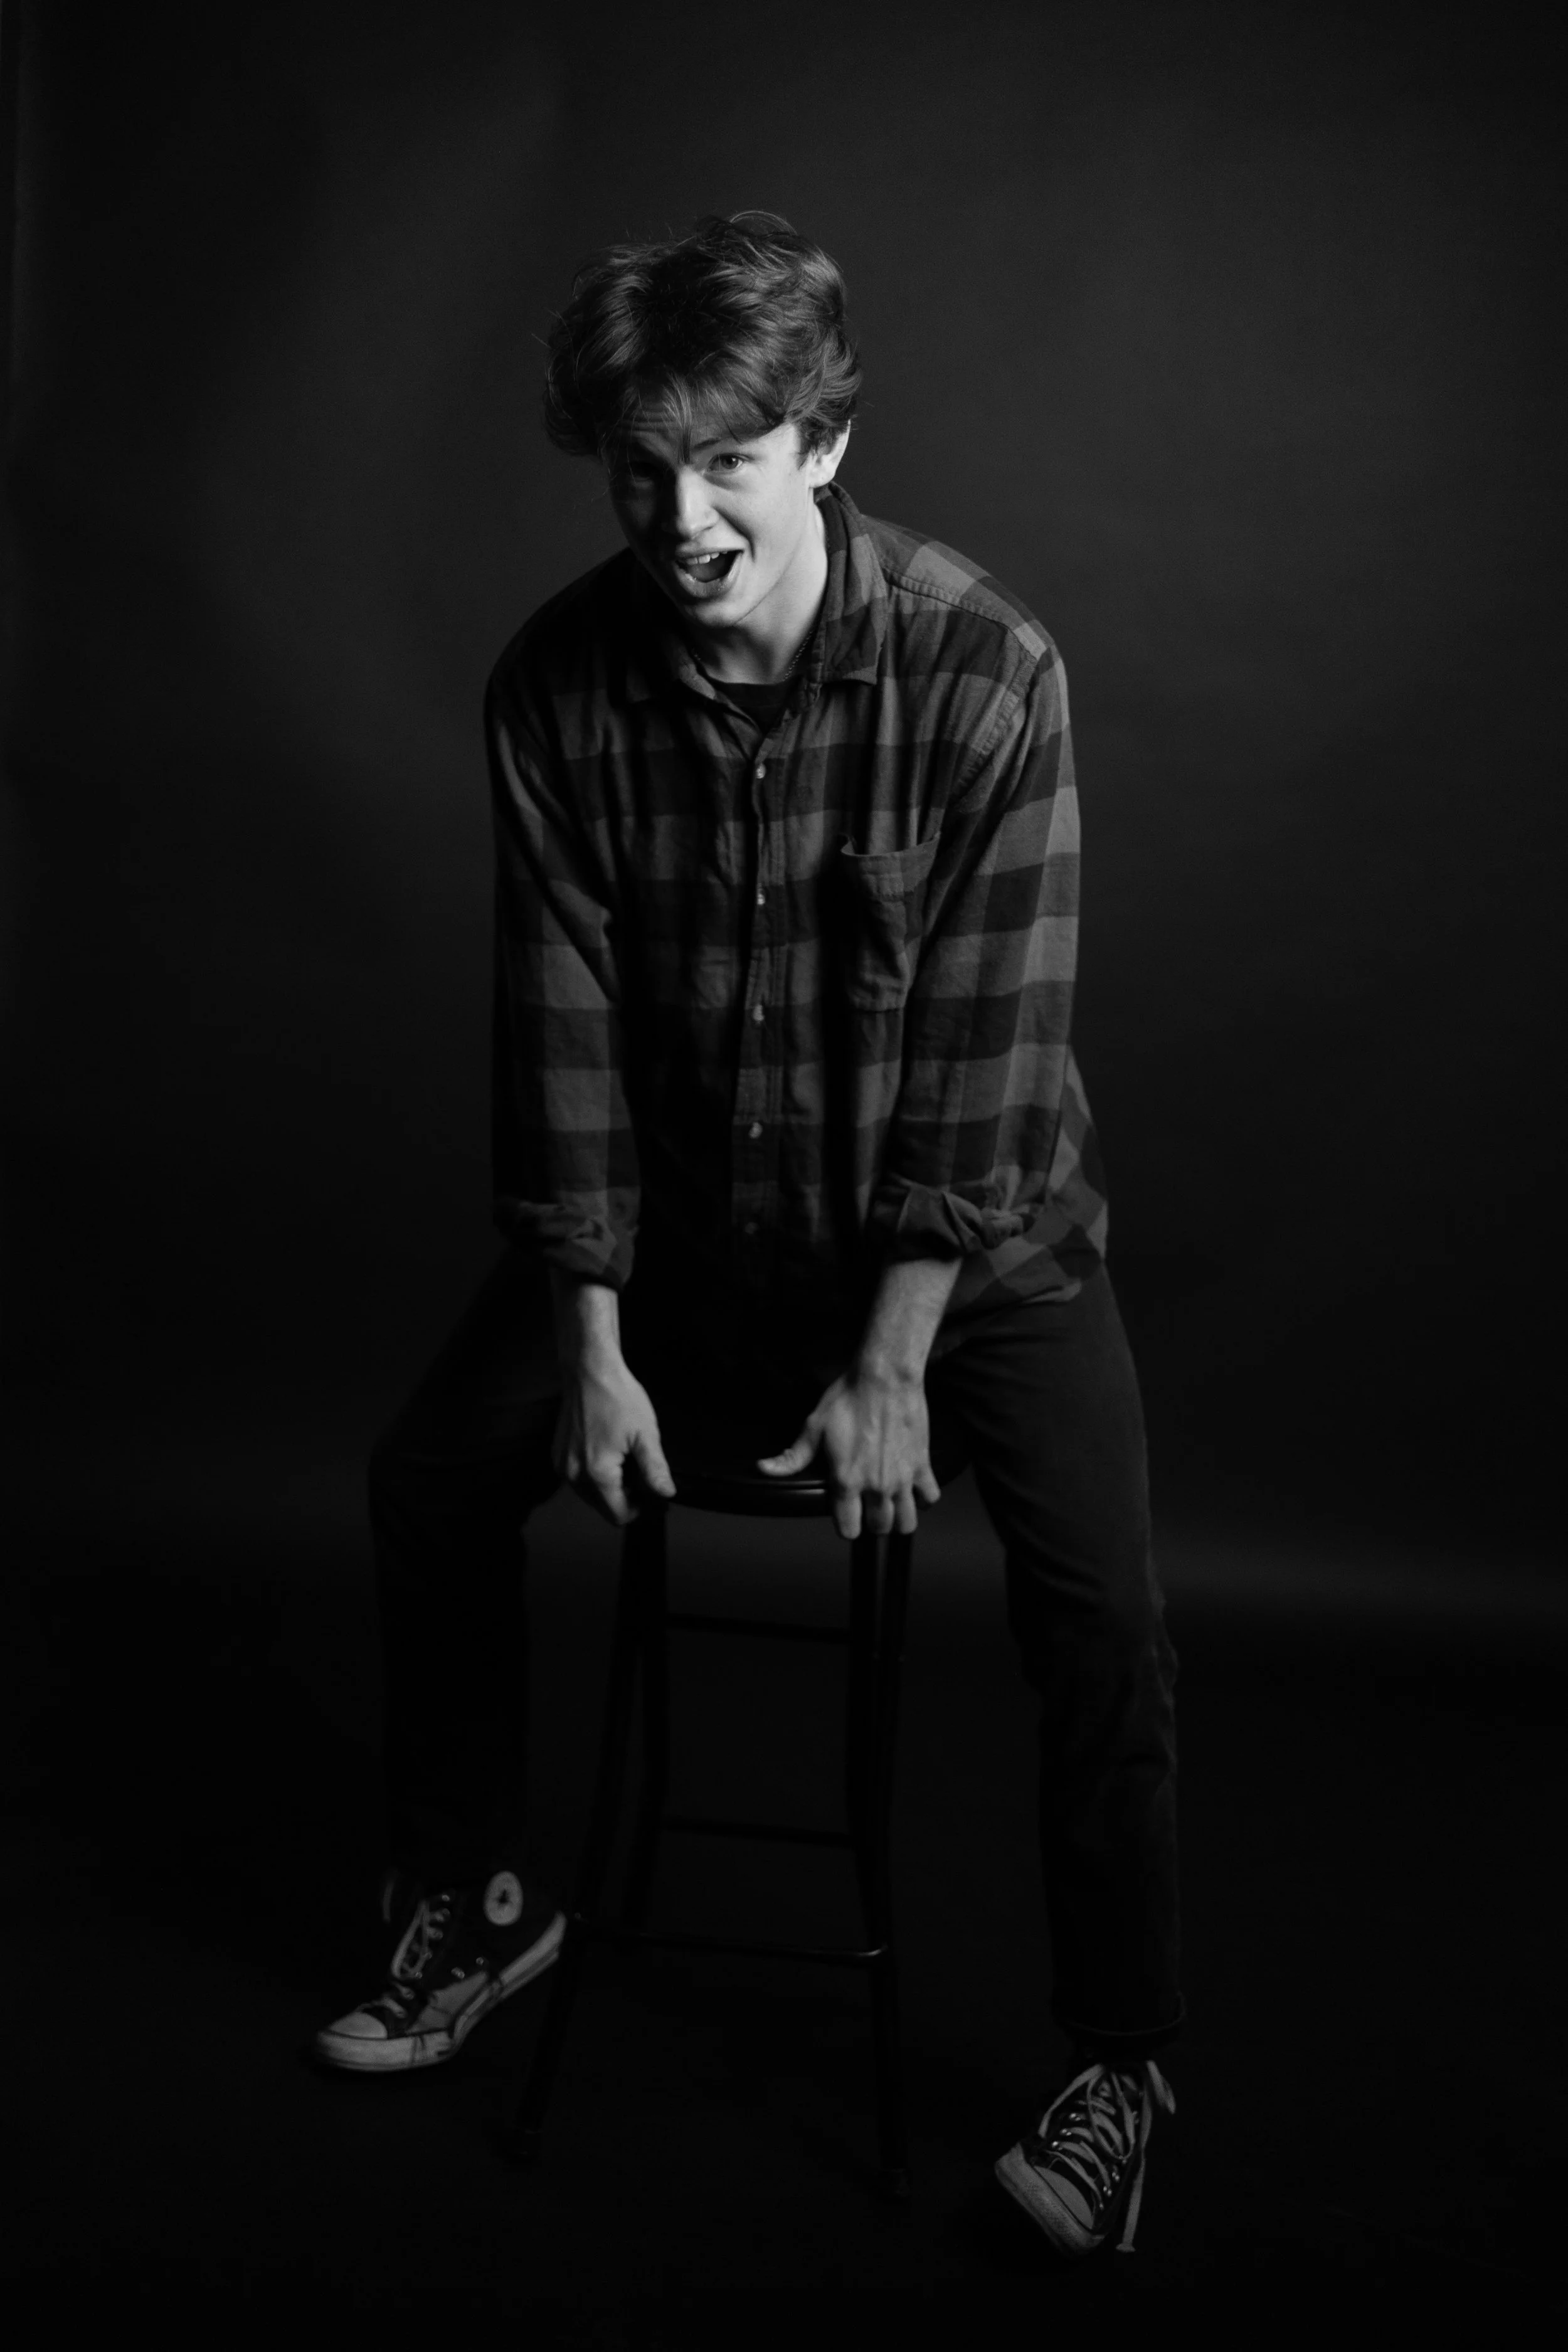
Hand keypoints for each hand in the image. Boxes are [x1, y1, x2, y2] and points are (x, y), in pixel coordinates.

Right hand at [553, 1357, 675, 1526]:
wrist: (589, 1371)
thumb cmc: (616, 1396)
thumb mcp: (645, 1433)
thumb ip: (655, 1469)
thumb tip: (666, 1493)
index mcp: (597, 1472)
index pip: (618, 1515)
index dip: (638, 1508)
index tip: (648, 1491)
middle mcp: (573, 1474)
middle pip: (603, 1508)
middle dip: (623, 1496)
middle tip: (638, 1469)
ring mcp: (562, 1466)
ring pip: (590, 1496)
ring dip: (608, 1485)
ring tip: (622, 1457)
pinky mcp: (557, 1456)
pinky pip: (579, 1479)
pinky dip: (594, 1474)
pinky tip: (606, 1451)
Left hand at [758, 1369, 939, 1539]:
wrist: (885, 1378)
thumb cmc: (849, 1398)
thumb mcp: (814, 1427)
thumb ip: (792, 1456)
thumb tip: (764, 1469)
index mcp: (846, 1480)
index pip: (849, 1529)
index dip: (846, 1526)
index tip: (846, 1517)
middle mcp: (876, 1485)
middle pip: (879, 1528)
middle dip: (871, 1522)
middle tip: (867, 1507)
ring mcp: (902, 1477)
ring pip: (907, 1521)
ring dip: (898, 1517)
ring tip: (891, 1504)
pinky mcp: (922, 1465)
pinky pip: (930, 1497)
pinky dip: (924, 1498)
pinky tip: (913, 1489)